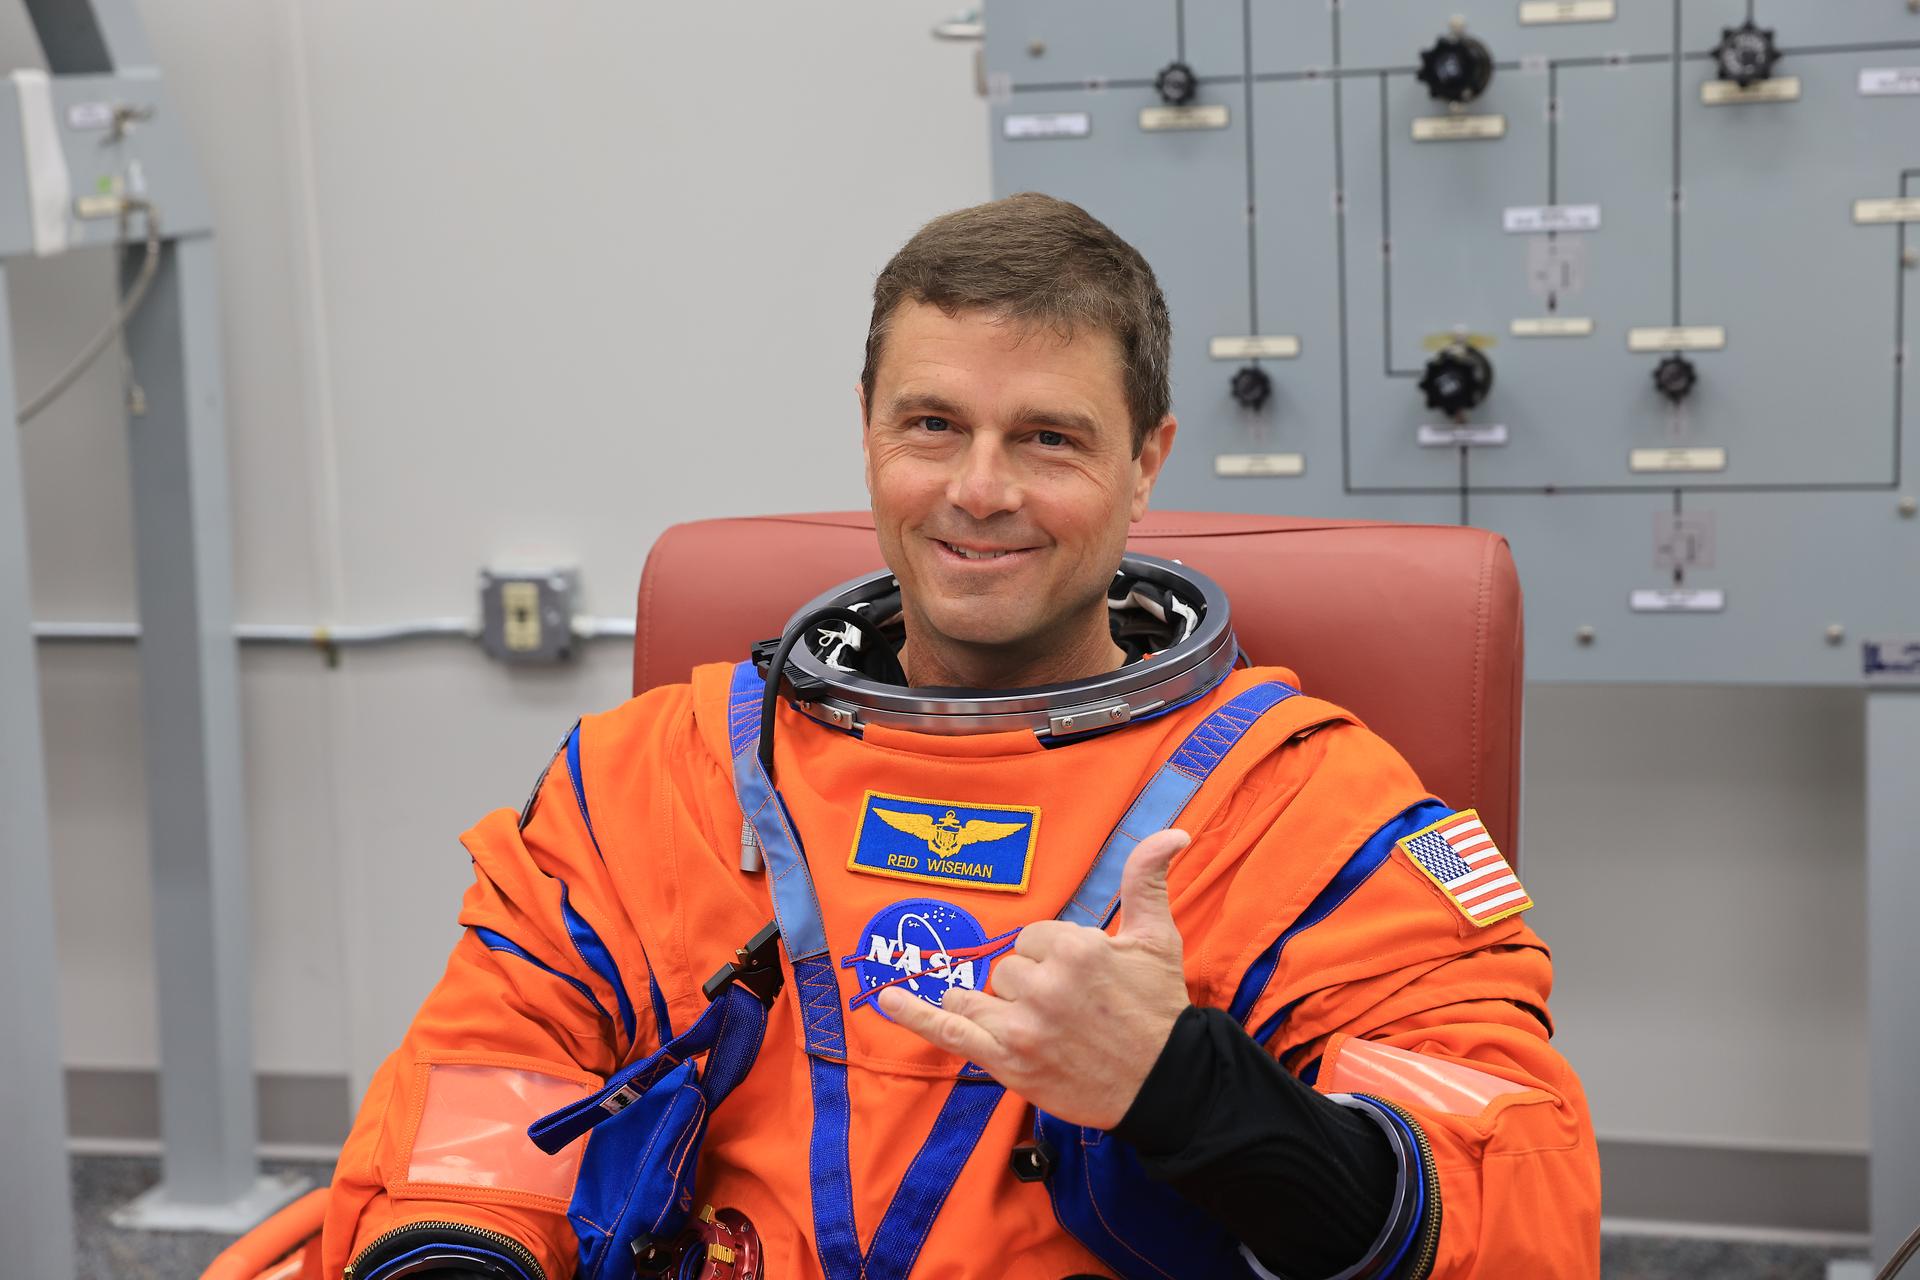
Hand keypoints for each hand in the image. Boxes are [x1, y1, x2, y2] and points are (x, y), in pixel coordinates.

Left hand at [878, 828, 1193, 1128]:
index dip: (1053, 958)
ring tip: (1029, 1022)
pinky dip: (914, 1014)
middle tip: (1070, 1012)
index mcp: (1075, 947)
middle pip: (1007, 968)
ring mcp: (1021, 1024)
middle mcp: (1044, 983)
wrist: (1165, 1084)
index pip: (1033, 936)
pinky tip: (888, 998)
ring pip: (979, 994)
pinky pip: (948, 1031)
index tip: (1081, 983)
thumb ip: (1147, 879)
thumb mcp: (1157, 938)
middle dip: (1030, 985)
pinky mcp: (1006, 1060)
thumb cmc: (1158, 1010)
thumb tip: (1172, 832)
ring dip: (994, 1005)